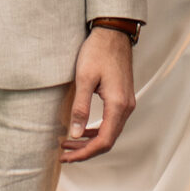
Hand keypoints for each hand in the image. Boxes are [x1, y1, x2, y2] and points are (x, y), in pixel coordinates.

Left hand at [61, 26, 134, 162]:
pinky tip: (81, 131)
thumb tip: (75, 135)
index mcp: (118, 104)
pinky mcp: (122, 98)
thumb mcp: (84, 79)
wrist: (113, 33)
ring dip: (89, 142)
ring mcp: (126, 103)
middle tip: (63, 154)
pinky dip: (95, 130)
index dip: (84, 153)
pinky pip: (111, 122)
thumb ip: (80, 108)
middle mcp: (126, 107)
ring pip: (109, 132)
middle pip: (108, 140)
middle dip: (85, 151)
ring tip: (68, 144)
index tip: (66, 157)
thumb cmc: (98, 51)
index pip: (104, 141)